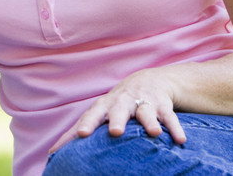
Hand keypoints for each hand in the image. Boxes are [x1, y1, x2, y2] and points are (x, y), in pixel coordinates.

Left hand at [49, 70, 185, 152]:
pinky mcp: (163, 105)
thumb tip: (52, 153)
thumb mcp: (98, 114)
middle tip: (115, 132)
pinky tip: (180, 141)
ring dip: (149, 122)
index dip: (88, 124)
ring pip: (146, 112)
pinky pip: (170, 118)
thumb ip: (78, 132)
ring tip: (154, 133)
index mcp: (105, 106)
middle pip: (119, 110)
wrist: (150, 80)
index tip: (82, 135)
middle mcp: (123, 102)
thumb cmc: (116, 104)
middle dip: (117, 120)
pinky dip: (175, 128)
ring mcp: (144, 102)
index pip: (93, 114)